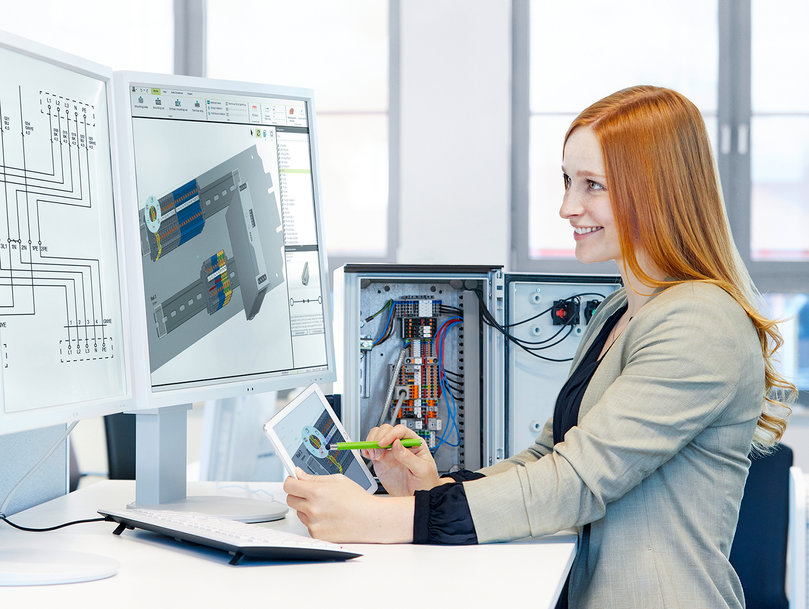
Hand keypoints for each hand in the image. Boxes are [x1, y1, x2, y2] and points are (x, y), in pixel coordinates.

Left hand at [283, 468, 412, 542]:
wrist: (370, 520)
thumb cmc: (358, 500)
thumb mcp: (338, 480)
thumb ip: (314, 478)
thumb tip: (298, 474)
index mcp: (316, 492)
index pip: (289, 485)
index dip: (291, 481)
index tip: (294, 480)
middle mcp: (312, 509)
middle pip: (290, 500)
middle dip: (298, 495)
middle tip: (311, 494)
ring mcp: (313, 524)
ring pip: (299, 513)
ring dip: (307, 509)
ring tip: (326, 507)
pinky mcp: (317, 535)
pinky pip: (308, 525)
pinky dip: (315, 521)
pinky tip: (329, 518)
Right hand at [362, 424, 440, 495]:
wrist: (417, 497)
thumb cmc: (426, 483)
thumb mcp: (422, 470)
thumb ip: (409, 457)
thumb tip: (397, 444)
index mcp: (414, 443)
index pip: (401, 431)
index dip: (391, 434)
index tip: (383, 443)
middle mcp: (401, 445)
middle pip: (387, 430)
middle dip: (379, 437)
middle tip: (378, 450)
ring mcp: (390, 452)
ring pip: (377, 436)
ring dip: (372, 443)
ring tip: (374, 455)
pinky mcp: (381, 461)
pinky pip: (371, 449)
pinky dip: (366, 450)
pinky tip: (368, 455)